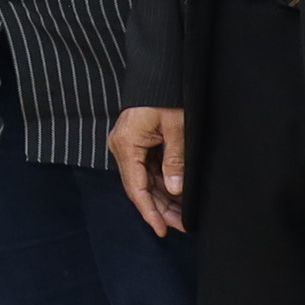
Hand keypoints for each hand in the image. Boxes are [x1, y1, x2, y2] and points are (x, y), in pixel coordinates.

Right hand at [108, 105, 186, 237]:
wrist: (160, 74)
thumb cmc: (167, 96)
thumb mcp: (177, 128)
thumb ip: (174, 160)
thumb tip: (175, 190)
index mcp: (127, 145)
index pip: (136, 187)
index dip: (149, 211)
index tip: (162, 230)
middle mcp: (122, 148)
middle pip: (139, 187)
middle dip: (159, 209)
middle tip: (181, 225)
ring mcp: (128, 146)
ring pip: (144, 181)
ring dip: (162, 198)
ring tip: (182, 215)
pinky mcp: (136, 143)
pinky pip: (147, 170)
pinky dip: (161, 184)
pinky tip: (175, 196)